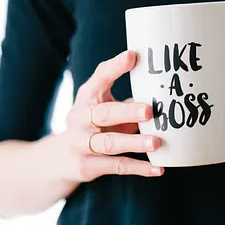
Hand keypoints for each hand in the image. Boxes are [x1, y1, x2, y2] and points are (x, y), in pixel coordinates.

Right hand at [58, 50, 163, 181]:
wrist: (60, 159)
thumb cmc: (93, 125)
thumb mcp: (103, 106)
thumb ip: (128, 99)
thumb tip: (164, 91)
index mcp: (87, 97)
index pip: (99, 78)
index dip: (115, 67)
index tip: (133, 56)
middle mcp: (79, 118)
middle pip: (103, 114)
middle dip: (126, 112)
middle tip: (149, 111)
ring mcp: (80, 143)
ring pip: (109, 143)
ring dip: (134, 142)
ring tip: (156, 142)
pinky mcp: (87, 166)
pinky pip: (116, 166)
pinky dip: (138, 168)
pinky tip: (158, 168)